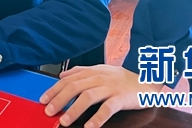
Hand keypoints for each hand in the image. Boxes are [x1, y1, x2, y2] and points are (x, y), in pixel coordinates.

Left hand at [39, 65, 163, 127]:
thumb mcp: (101, 70)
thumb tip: (62, 75)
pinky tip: (90, 127)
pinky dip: (98, 117)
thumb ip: (81, 71)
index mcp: (92, 72)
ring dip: (74, 109)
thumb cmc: (123, 79)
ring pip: (88, 96)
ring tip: (65, 121)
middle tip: (49, 111)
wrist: (148, 81)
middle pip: (74, 87)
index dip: (54, 89)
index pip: (68, 79)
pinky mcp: (121, 98)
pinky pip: (108, 108)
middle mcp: (99, 78)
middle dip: (59, 99)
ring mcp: (110, 87)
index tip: (43, 100)